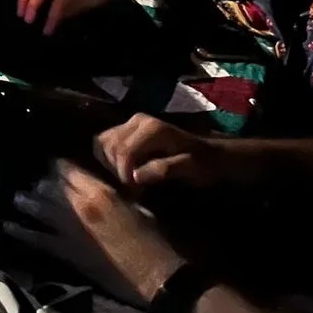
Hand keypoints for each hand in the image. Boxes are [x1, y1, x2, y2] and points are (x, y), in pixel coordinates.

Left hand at [6, 159, 184, 304]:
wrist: (156, 276)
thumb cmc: (153, 240)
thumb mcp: (136, 206)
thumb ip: (113, 194)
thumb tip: (100, 189)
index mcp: (99, 191)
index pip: (67, 168)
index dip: (57, 165)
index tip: (52, 165)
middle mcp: (79, 205)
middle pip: (50, 186)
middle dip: (42, 183)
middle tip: (36, 184)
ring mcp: (69, 228)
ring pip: (39, 207)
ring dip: (27, 201)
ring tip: (18, 198)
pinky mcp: (66, 250)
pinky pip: (37, 238)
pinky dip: (21, 231)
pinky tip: (8, 226)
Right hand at [96, 114, 226, 189]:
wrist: (209, 153)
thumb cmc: (202, 163)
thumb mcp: (190, 169)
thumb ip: (164, 170)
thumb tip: (135, 176)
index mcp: (152, 129)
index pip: (123, 151)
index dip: (123, 174)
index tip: (134, 192)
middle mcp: (138, 120)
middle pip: (109, 146)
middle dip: (116, 169)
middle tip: (132, 188)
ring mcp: (130, 122)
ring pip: (103, 142)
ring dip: (109, 163)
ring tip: (127, 179)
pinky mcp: (126, 128)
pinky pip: (105, 141)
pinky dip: (108, 157)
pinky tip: (122, 170)